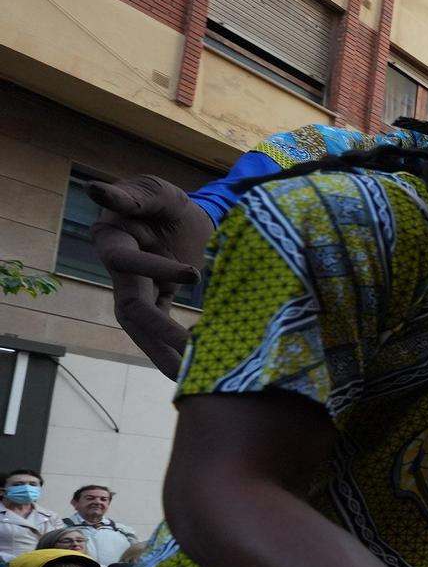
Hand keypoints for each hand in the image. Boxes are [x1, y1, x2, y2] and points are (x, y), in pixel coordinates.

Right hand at [89, 176, 211, 376]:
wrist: (181, 214)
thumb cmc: (160, 199)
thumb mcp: (154, 191)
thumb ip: (130, 196)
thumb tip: (95, 190)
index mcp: (113, 241)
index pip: (126, 262)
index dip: (155, 269)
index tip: (193, 273)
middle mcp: (121, 272)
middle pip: (132, 309)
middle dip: (159, 332)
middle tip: (188, 354)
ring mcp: (138, 288)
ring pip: (143, 327)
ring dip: (164, 352)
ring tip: (189, 376)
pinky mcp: (157, 298)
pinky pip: (161, 326)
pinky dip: (174, 345)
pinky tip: (192, 366)